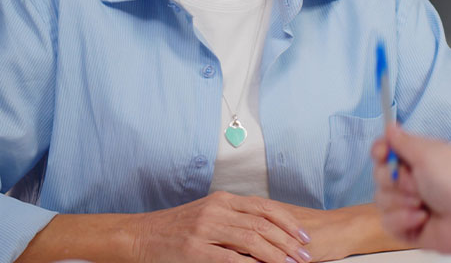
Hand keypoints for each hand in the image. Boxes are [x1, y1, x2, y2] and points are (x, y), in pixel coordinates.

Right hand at [133, 191, 312, 262]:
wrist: (140, 236)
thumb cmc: (176, 228)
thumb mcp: (208, 214)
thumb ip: (234, 219)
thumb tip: (266, 232)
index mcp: (224, 200)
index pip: (265, 207)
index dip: (289, 221)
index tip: (304, 236)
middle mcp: (218, 210)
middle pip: (263, 223)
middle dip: (288, 241)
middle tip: (305, 255)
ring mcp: (206, 228)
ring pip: (251, 239)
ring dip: (276, 254)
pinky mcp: (194, 249)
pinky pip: (229, 258)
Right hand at [372, 125, 450, 262]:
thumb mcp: (429, 155)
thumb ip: (404, 142)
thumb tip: (390, 126)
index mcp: (419, 157)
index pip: (387, 150)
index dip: (380, 151)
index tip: (382, 154)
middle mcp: (413, 179)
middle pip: (380, 175)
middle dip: (393, 180)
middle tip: (414, 183)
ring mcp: (410, 203)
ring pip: (382, 200)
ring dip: (400, 202)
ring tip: (422, 204)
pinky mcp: (409, 227)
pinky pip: (388, 223)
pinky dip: (403, 220)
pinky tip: (422, 219)